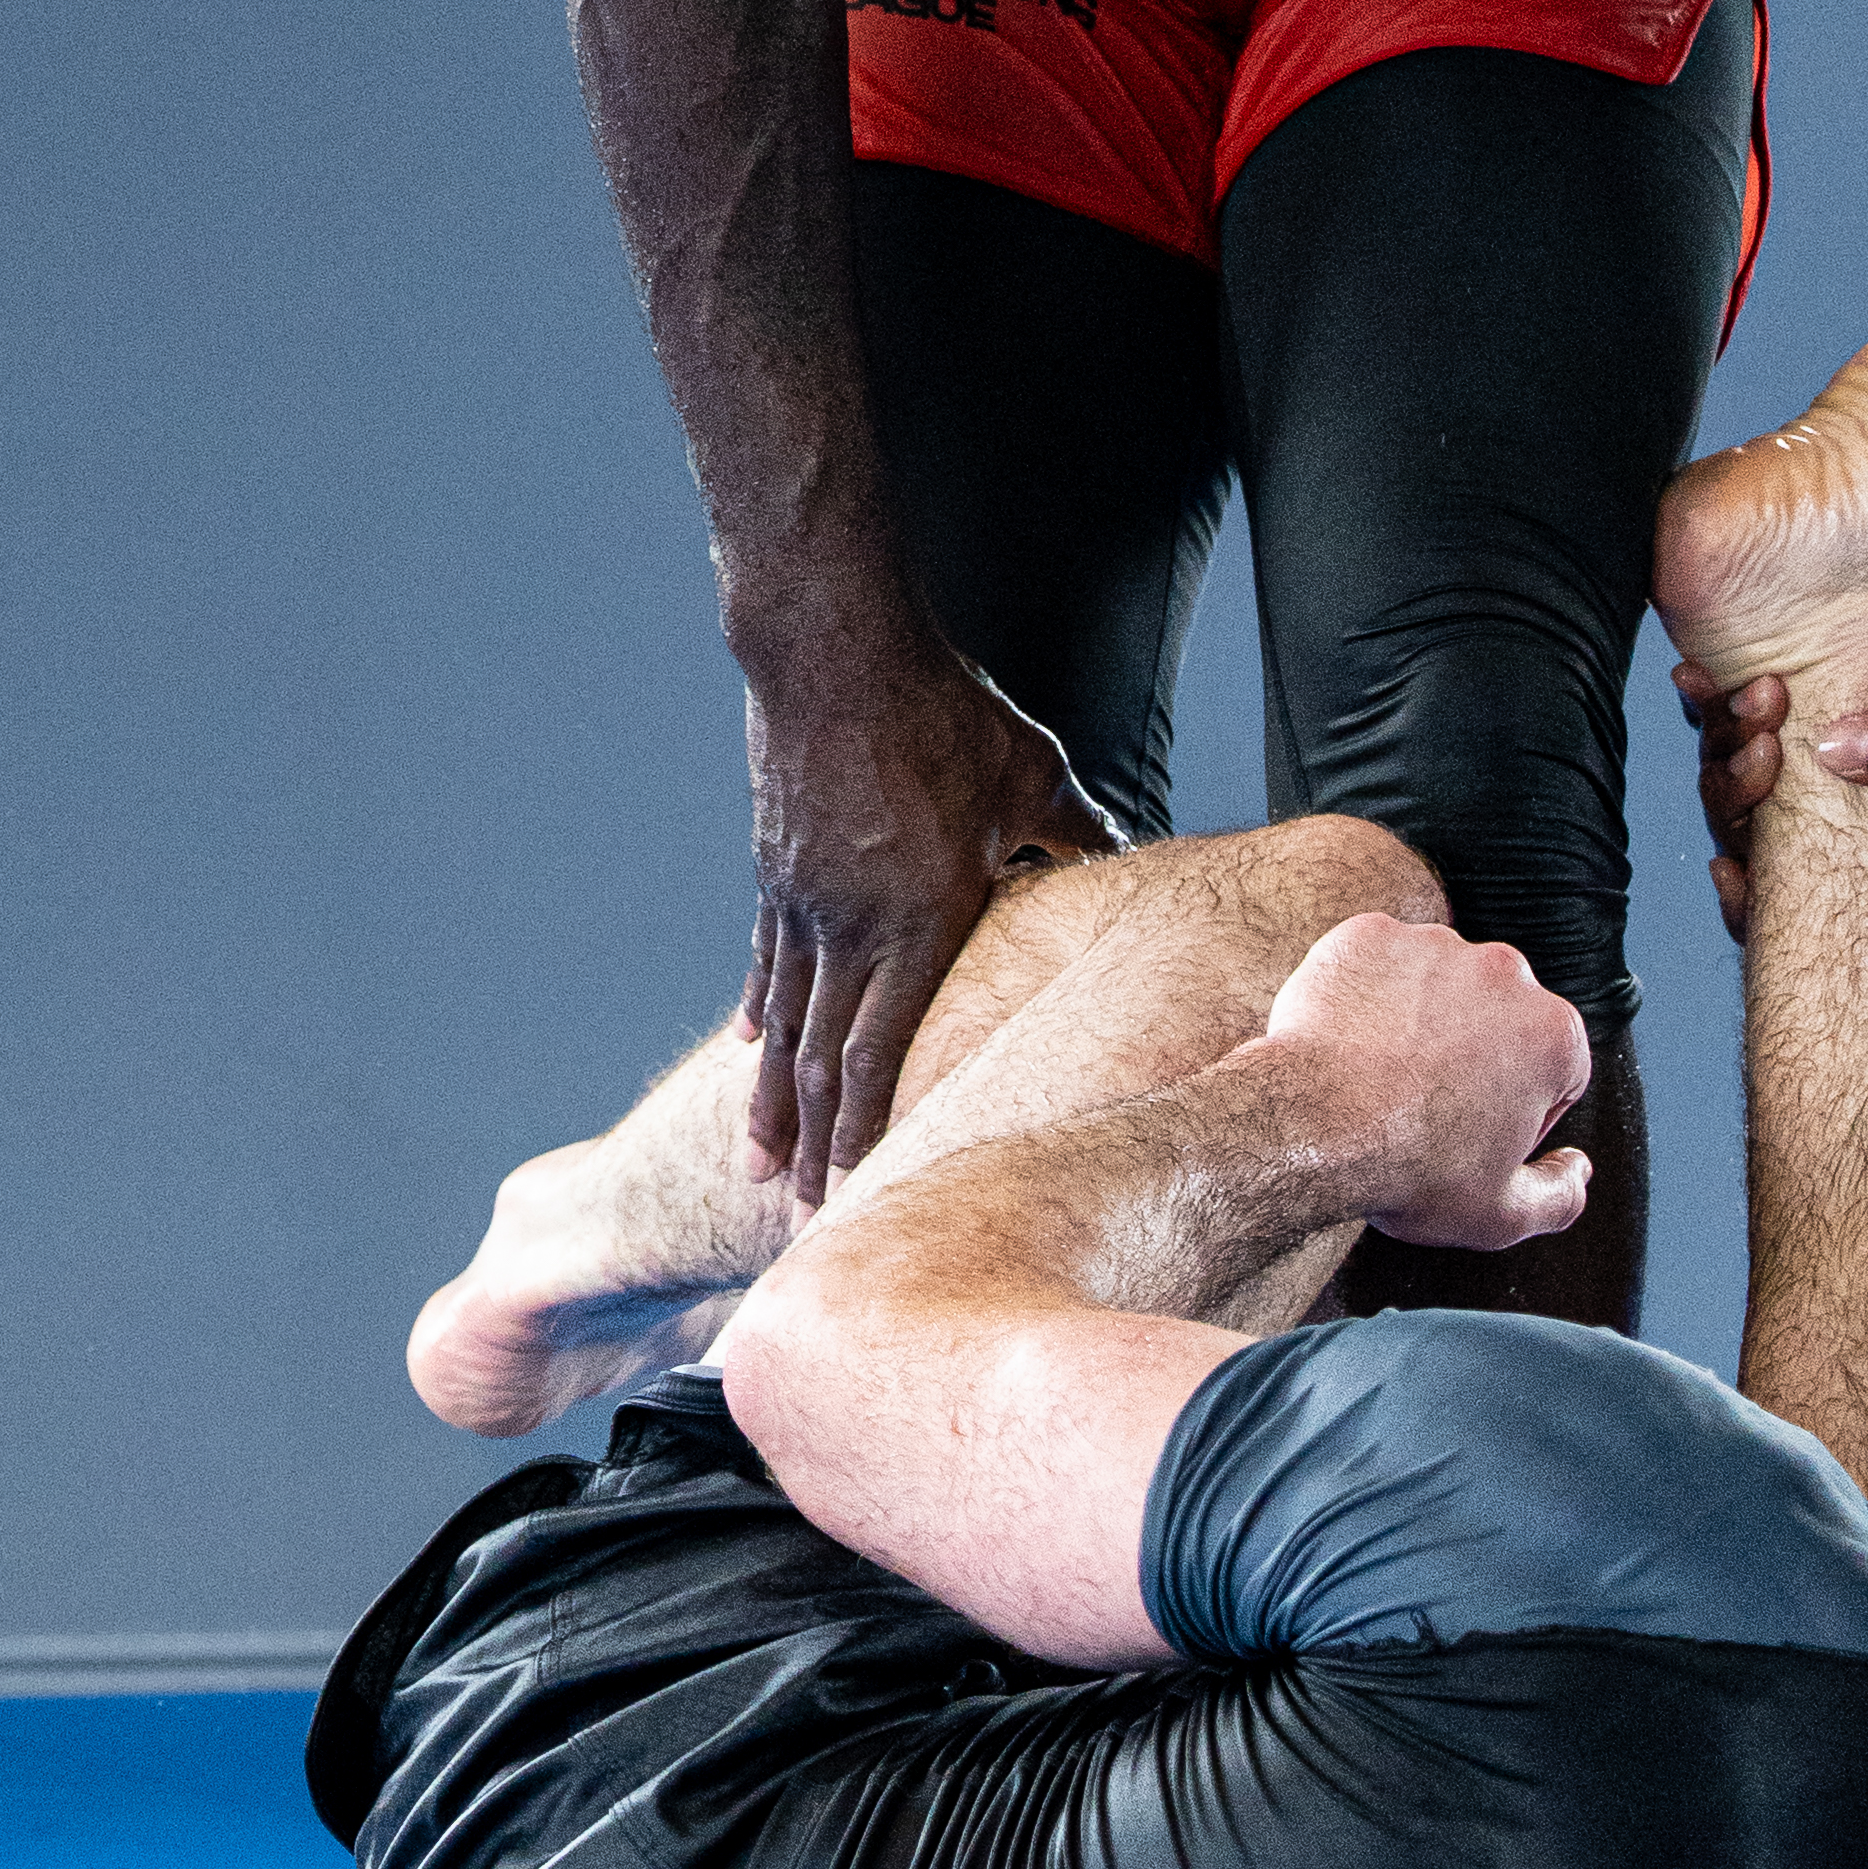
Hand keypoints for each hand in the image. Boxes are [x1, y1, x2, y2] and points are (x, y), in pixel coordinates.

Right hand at [742, 643, 1093, 1192]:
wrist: (834, 652)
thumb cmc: (942, 711)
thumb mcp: (1031, 776)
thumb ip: (1071, 833)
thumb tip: (1115, 859)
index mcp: (923, 918)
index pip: (889, 1051)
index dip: (872, 1129)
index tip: (862, 1190)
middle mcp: (852, 927)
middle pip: (827, 1060)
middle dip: (817, 1147)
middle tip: (803, 1216)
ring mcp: (803, 902)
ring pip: (784, 1025)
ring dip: (773, 1103)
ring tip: (759, 1166)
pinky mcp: (776, 871)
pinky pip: (769, 960)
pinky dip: (761, 1013)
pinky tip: (752, 1051)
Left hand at [1260, 911, 1595, 1258]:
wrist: (1311, 1131)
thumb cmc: (1409, 1174)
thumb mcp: (1502, 1215)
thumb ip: (1560, 1195)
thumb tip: (1578, 1168)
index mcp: (1554, 1034)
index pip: (1552, 1070)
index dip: (1516, 1111)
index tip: (1474, 1136)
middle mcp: (1505, 972)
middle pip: (1499, 1017)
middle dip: (1475, 1055)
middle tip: (1425, 1107)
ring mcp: (1433, 946)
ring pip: (1438, 984)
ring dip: (1421, 1020)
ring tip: (1381, 1077)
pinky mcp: (1370, 935)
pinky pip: (1377, 963)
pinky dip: (1366, 994)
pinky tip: (1349, 1043)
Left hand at [1679, 586, 1867, 939]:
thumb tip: (1833, 750)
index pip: (1791, 914)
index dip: (1746, 908)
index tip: (1732, 870)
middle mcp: (1836, 817)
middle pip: (1746, 834)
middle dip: (1734, 796)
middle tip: (1763, 744)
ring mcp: (1813, 759)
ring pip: (1732, 774)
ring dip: (1723, 741)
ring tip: (1757, 694)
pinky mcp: (1798, 701)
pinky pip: (1732, 716)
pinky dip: (1709, 700)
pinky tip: (1696, 678)